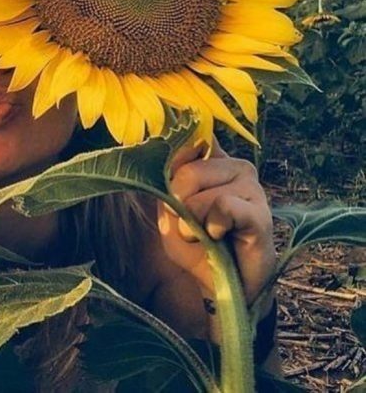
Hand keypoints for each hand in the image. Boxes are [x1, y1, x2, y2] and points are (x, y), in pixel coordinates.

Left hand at [156, 137, 275, 304]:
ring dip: (193, 223)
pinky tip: (220, 236)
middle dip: (177, 205)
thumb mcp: (168, 212)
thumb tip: (165, 156)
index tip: (167, 186)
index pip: (188, 139)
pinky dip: (213, 226)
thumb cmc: (195, 245)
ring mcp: (251, 187)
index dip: (170, 161)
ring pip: (202, 194)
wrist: (222, 286)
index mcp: (211, 159)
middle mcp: (233, 165)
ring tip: (206, 235)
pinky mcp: (260, 212)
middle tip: (189, 226)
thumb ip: (164, 184)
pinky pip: (223, 207)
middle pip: (187, 171)